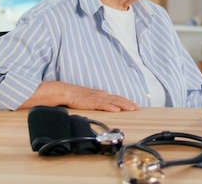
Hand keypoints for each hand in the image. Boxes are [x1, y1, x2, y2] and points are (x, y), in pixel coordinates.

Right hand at [20, 81, 138, 111]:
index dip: (125, 101)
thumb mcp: (87, 99)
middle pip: (117, 98)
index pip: (115, 98)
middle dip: (128, 103)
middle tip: (137, 107)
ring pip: (113, 101)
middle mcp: (100, 94)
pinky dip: (111, 107)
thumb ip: (95, 102)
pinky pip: (103, 105)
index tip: (133, 105)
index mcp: (100, 94)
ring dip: (123, 105)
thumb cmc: (74, 96)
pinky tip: (117, 110)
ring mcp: (96, 98)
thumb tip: (101, 107)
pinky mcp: (90, 101)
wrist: (63, 92)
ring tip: (132, 108)